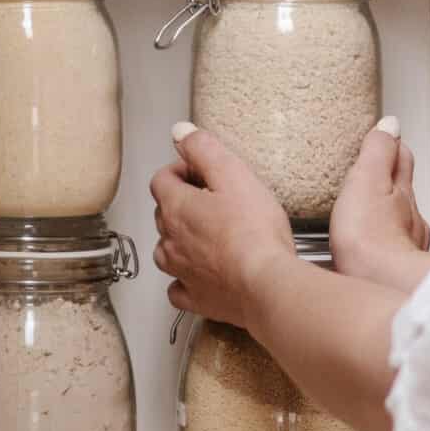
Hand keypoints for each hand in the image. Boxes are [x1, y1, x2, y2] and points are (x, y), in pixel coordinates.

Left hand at [150, 124, 297, 329]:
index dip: (181, 170)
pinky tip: (202, 274)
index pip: (162, 180)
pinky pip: (179, 287)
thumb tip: (180, 132)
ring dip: (181, 240)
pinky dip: (185, 279)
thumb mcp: (233, 174)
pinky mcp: (196, 298)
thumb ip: (203, 149)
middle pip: (164, 213)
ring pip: (167, 250)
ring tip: (209, 235)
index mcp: (177, 208)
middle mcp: (171, 241)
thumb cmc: (255, 233)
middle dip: (184, 202)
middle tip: (214, 200)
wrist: (268, 285)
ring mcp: (181, 272)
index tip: (201, 172)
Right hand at [329, 119, 429, 292]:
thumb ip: (378, 151)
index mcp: (400, 191)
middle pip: (404, 189)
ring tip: (374, 209)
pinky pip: (392, 246)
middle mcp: (410, 216)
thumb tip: (390, 123)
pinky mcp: (395, 269)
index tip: (388, 138)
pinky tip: (375, 246)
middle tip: (380, 169)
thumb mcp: (367, 179)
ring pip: (401, 219)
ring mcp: (406, 243)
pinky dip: (385, 239)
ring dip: (390, 212)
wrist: (379, 285)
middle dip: (393, 179)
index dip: (393, 147)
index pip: (401, 158)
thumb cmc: (371, 236)